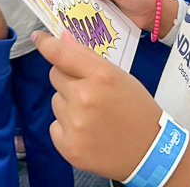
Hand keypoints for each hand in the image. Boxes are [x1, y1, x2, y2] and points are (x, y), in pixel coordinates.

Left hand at [32, 30, 162, 180]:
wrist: (150, 152)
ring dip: (68, 105)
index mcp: (101, 76)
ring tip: (93, 116)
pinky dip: (67, 128)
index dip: (46, 44)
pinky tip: (88, 132)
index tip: (39, 38)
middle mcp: (85, 98)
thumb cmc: (136, 109)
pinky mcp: (68, 147)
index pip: (61, 54)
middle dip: (68, 80)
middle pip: (55, 75)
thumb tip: (62, 38)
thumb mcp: (119, 76)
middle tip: (90, 92)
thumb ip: (88, 56)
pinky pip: (55, 126)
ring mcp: (75, 124)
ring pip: (55, 101)